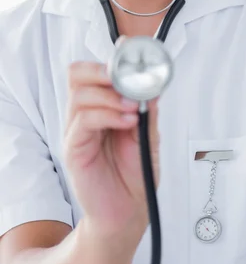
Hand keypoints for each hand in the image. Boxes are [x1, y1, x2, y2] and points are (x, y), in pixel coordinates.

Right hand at [63, 61, 159, 238]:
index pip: (96, 70)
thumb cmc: (136, 172)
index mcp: (103, 105)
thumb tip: (153, 82)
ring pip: (79, 93)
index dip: (112, 57)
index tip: (131, 52)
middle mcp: (86, 113)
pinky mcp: (74, 149)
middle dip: (103, 70)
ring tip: (132, 107)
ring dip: (109, 94)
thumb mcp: (150, 134)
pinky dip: (107, 115)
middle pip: (78, 74)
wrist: (129, 211)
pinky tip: (127, 122)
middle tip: (126, 77)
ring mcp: (77, 130)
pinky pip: (83, 120)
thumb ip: (148, 109)